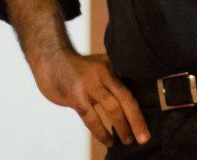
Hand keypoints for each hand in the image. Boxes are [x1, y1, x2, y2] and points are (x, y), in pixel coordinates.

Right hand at [33, 50, 149, 146]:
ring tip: (127, 140)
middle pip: (126, 99)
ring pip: (112, 108)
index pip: (130, 90)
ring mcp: (88, 84)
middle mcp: (102, 73)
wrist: (49, 57)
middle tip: (143, 138)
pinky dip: (101, 132)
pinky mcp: (75, 96)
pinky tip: (108, 140)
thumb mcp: (98, 64)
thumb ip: (113, 77)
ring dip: (122, 127)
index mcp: (111, 67)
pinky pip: (92, 118)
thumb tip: (132, 97)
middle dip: (136, 121)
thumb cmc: (76, 66)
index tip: (147, 125)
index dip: (140, 109)